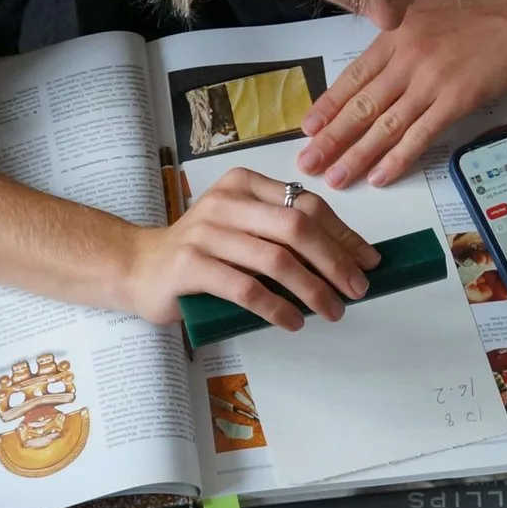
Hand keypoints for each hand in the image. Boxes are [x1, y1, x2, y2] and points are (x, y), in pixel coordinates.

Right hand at [117, 168, 380, 330]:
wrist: (138, 267)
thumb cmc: (200, 254)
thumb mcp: (243, 232)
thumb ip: (282, 236)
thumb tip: (346, 260)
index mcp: (244, 185)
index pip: (307, 205)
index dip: (344, 235)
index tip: (368, 261)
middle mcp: (226, 202)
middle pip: (297, 227)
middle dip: (335, 261)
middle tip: (357, 289)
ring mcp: (205, 232)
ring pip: (276, 259)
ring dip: (312, 289)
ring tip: (332, 311)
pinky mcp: (190, 266)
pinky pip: (245, 288)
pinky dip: (276, 307)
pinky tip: (293, 321)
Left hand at [298, 0, 506, 188]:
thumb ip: (399, 6)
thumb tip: (377, 15)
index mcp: (396, 32)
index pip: (353, 76)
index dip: (328, 105)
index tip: (307, 127)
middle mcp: (406, 60)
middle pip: (360, 106)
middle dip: (331, 139)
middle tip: (307, 164)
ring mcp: (430, 83)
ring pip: (384, 126)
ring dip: (357, 156)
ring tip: (335, 179)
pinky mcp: (455, 102)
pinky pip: (419, 136)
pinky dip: (398, 159)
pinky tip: (379, 177)